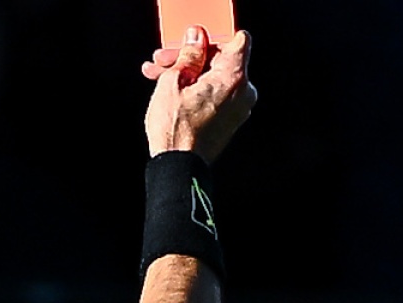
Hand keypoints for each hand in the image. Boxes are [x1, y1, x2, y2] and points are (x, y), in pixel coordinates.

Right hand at [143, 26, 255, 161]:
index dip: (212, 36)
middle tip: (164, 60)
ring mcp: (239, 109)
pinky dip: (197, 90)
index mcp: (234, 76)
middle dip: (191, 57)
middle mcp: (243, 92)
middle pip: (221, 60)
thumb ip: (189, 55)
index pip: (237, 39)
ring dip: (188, 74)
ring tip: (159, 77)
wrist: (179, 166)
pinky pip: (216, 95)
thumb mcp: (174, 81)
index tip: (193, 40)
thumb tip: (196, 38)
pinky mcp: (230, 121)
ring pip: (215, 78)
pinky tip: (171, 91)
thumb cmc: (176, 129)